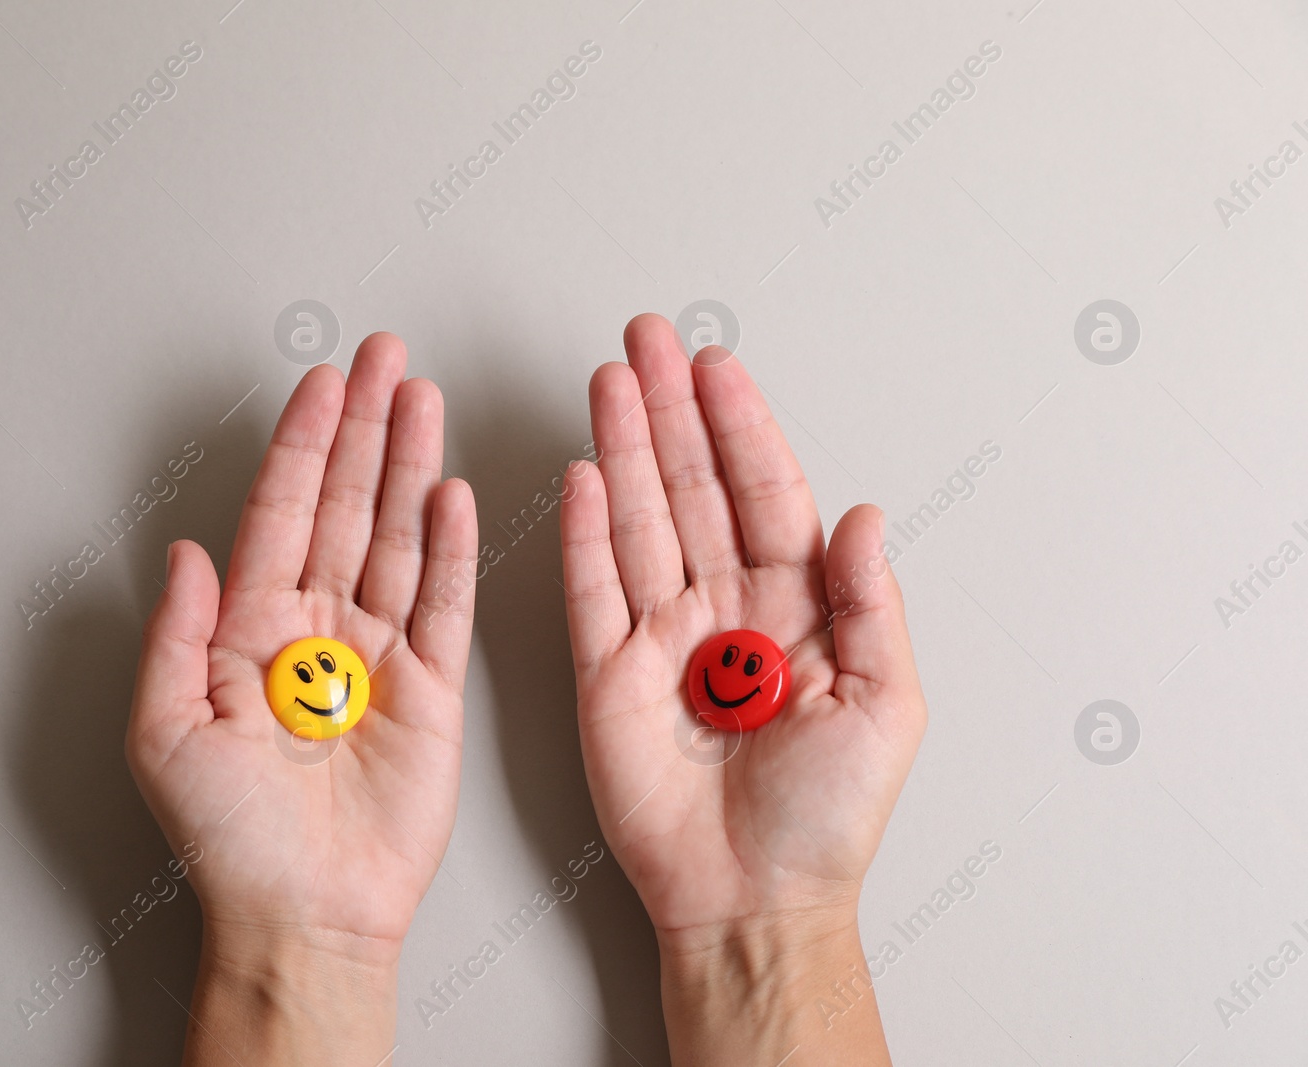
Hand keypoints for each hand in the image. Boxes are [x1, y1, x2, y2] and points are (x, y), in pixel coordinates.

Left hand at [127, 333, 475, 1065]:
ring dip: (410, 464)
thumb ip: (177, 636)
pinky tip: (451, 491)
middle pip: (344, 505)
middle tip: (383, 357)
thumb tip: (185, 552)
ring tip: (422, 398)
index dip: (301, 443)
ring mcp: (378, 654)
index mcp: (251, 631)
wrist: (306, 912)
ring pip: (397, 536)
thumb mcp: (166, 734)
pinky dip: (450, 546)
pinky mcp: (432, 688)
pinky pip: (443, 602)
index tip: (321, 382)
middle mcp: (317, 629)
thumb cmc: (229, 840)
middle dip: (364, 426)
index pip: (280, 512)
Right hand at [559, 315, 925, 1063]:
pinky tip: (584, 475)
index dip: (740, 425)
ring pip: (640, 518)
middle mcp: (724, 607)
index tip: (717, 364)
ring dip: (624, 446)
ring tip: (608, 379)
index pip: (764, 492)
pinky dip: (585, 530)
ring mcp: (660, 635)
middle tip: (646, 340)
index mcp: (794, 607)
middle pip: (693, 486)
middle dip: (668, 408)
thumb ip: (872, 604)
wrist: (752, 899)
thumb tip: (865, 514)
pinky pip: (592, 587)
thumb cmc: (825, 821)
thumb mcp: (886, 706)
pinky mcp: (607, 673)